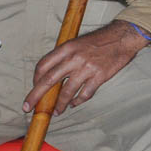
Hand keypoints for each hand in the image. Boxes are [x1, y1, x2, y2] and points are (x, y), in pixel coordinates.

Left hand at [22, 20, 149, 113]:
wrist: (122, 38)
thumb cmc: (99, 40)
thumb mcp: (77, 42)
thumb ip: (64, 56)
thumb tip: (51, 74)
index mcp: (67, 48)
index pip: (43, 65)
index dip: (35, 79)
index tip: (34, 87)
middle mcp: (74, 58)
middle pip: (48, 81)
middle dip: (35, 96)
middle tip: (28, 107)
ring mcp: (87, 68)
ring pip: (66, 92)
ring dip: (59, 105)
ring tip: (56, 112)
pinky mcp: (99, 77)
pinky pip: (84, 94)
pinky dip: (77, 101)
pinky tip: (74, 103)